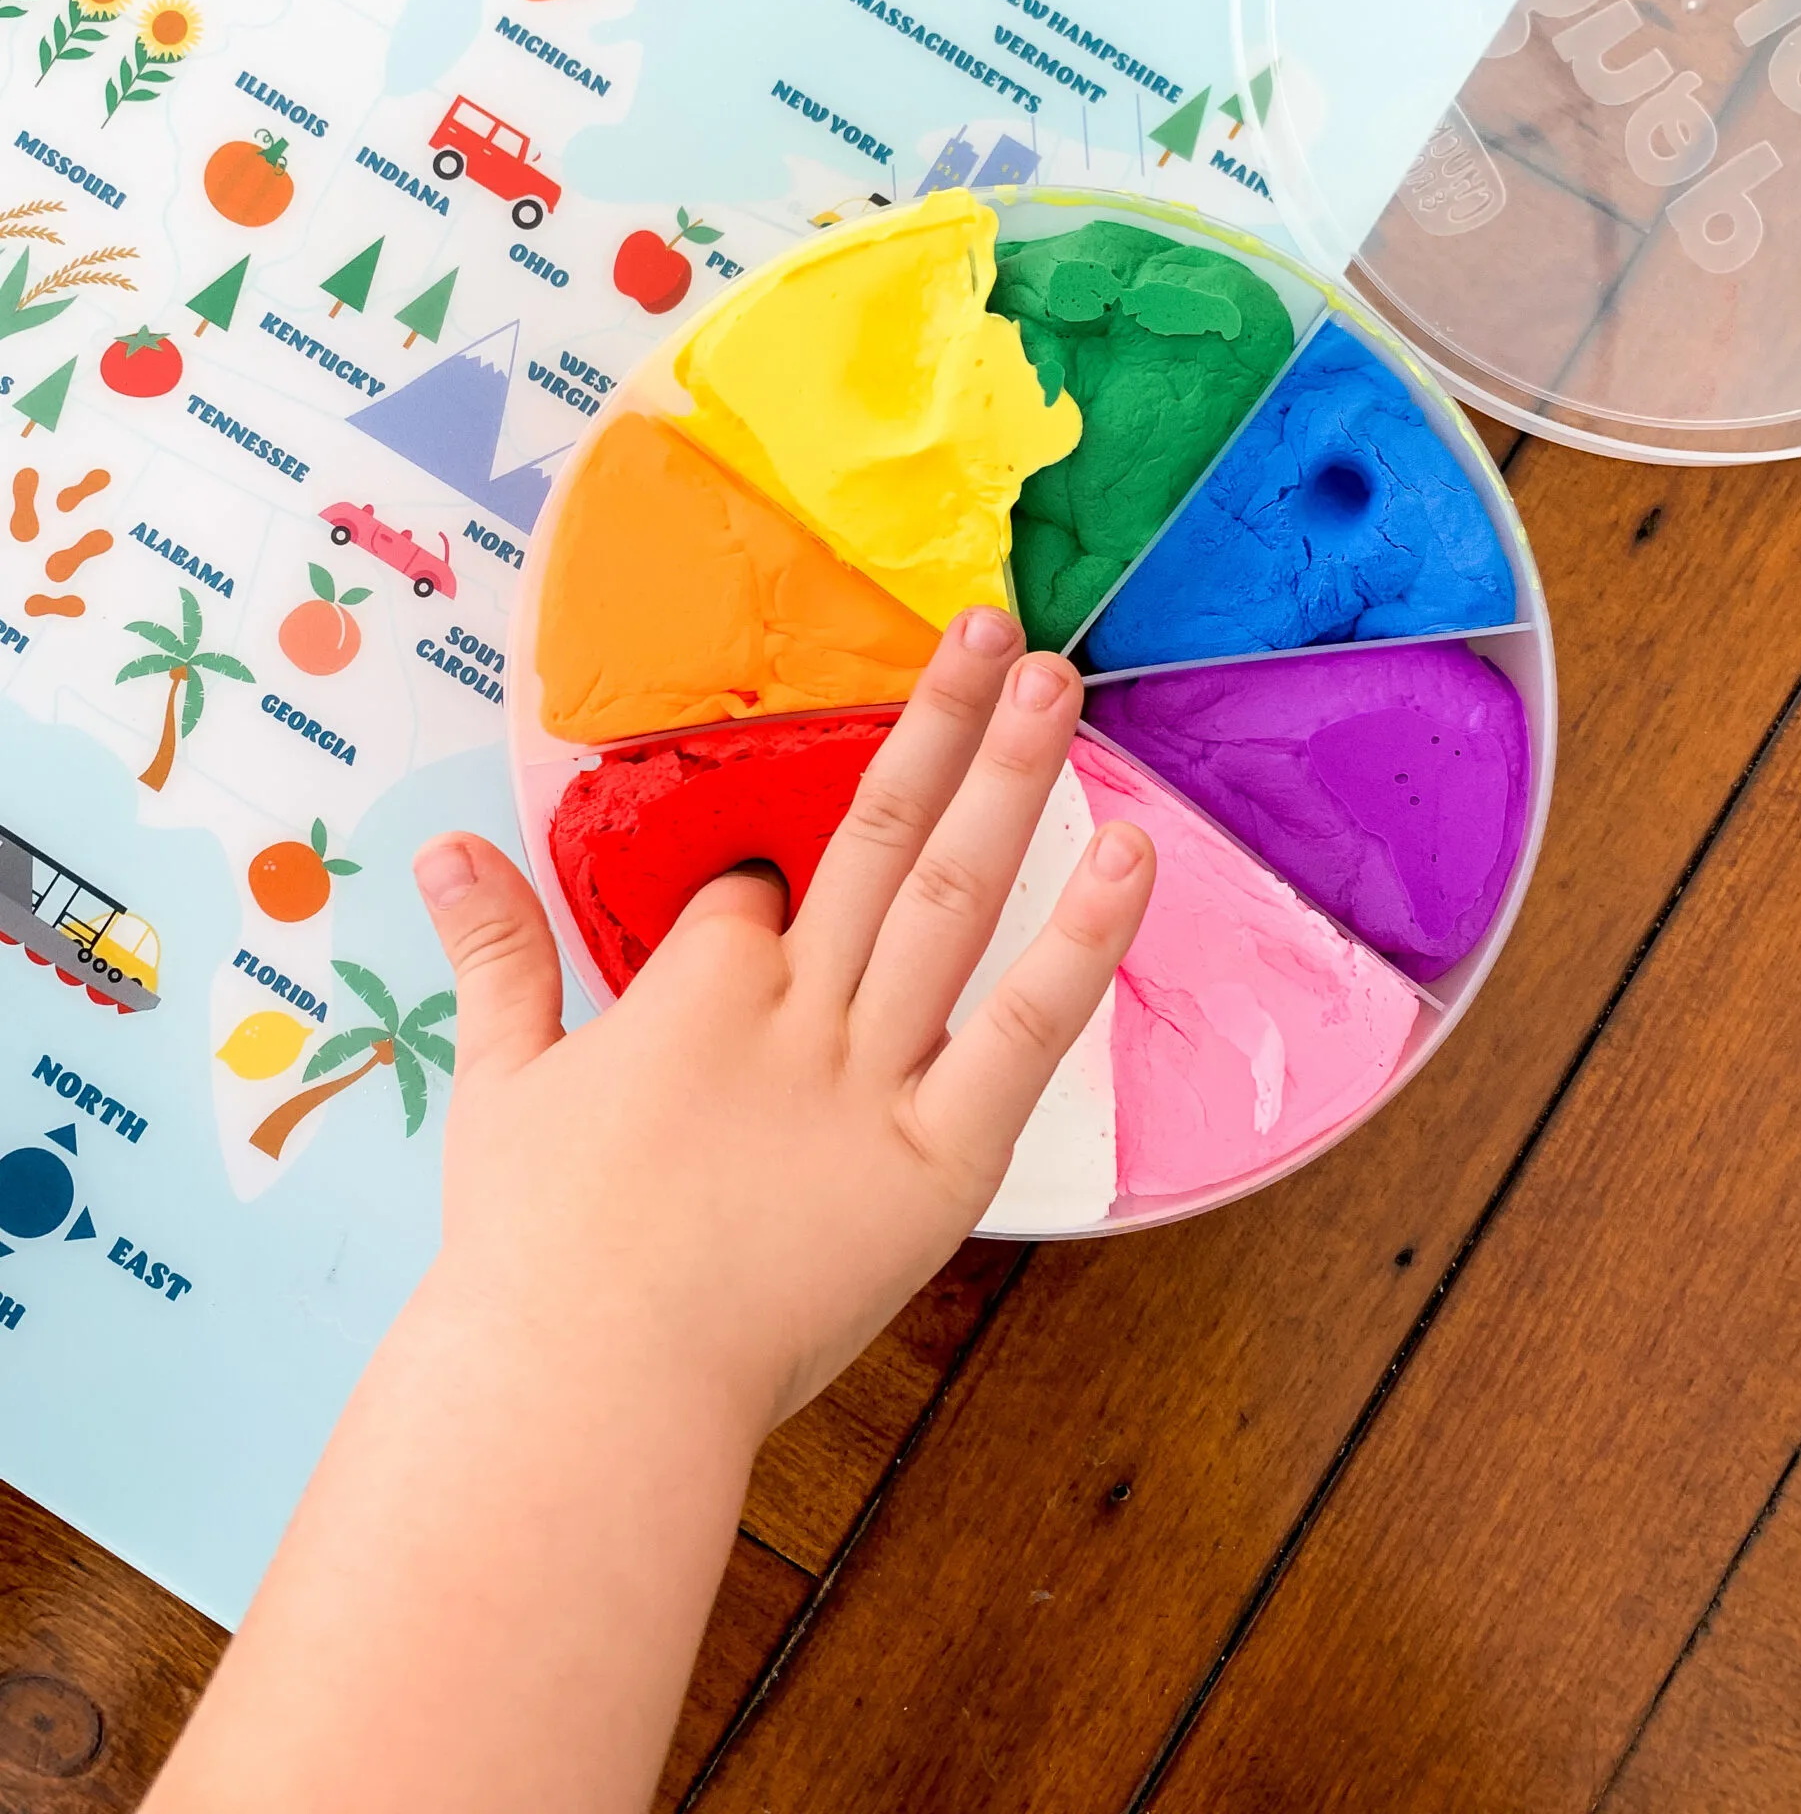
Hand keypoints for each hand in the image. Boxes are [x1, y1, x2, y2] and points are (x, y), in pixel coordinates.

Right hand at [413, 607, 1153, 1444]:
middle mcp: (793, 1003)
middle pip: (876, 832)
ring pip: (951, 897)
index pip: (754, 895)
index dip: (765, 904)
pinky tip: (1131, 854)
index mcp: (694, 980)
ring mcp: (873, 1075)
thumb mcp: (499, 1084)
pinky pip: (1027, 1033)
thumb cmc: (533, 1251)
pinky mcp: (940, 1159)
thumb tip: (446, 848)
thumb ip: (495, 955)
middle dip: (939, 723)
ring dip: (1008, 779)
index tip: (766, 937)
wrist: (585, 1395)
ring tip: (1058, 680)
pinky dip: (1084, 941)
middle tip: (995, 627)